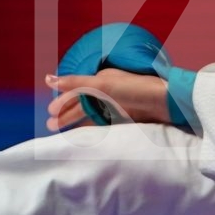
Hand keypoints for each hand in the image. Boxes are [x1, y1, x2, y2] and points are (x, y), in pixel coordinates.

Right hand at [44, 67, 171, 129]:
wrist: (167, 103)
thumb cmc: (136, 89)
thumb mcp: (102, 84)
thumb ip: (75, 83)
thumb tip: (47, 79)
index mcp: (102, 79)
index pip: (77, 91)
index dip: (63, 101)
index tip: (49, 113)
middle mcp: (108, 91)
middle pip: (82, 103)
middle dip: (66, 114)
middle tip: (50, 126)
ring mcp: (117, 105)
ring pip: (91, 114)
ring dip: (76, 122)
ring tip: (63, 133)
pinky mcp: (126, 118)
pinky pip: (103, 124)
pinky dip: (92, 129)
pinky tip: (85, 136)